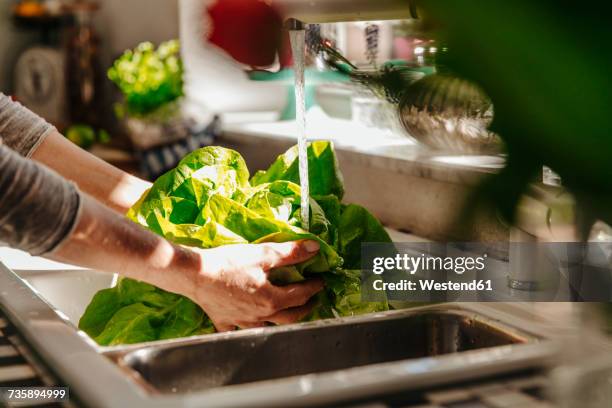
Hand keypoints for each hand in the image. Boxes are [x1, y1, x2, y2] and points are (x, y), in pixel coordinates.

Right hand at [191, 240, 322, 330]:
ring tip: (287, 313)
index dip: (313, 287)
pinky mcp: (224, 321)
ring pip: (267, 326)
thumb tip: (314, 248)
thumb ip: (290, 253)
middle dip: (305, 308)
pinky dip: (244, 329)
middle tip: (313, 300)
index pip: (300, 295)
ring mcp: (241, 322)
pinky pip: (237, 331)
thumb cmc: (228, 262)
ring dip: (280, 321)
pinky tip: (246, 326)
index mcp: (271, 300)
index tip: (321, 281)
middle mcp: (259, 315)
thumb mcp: (263, 253)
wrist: (194, 273)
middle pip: (289, 316)